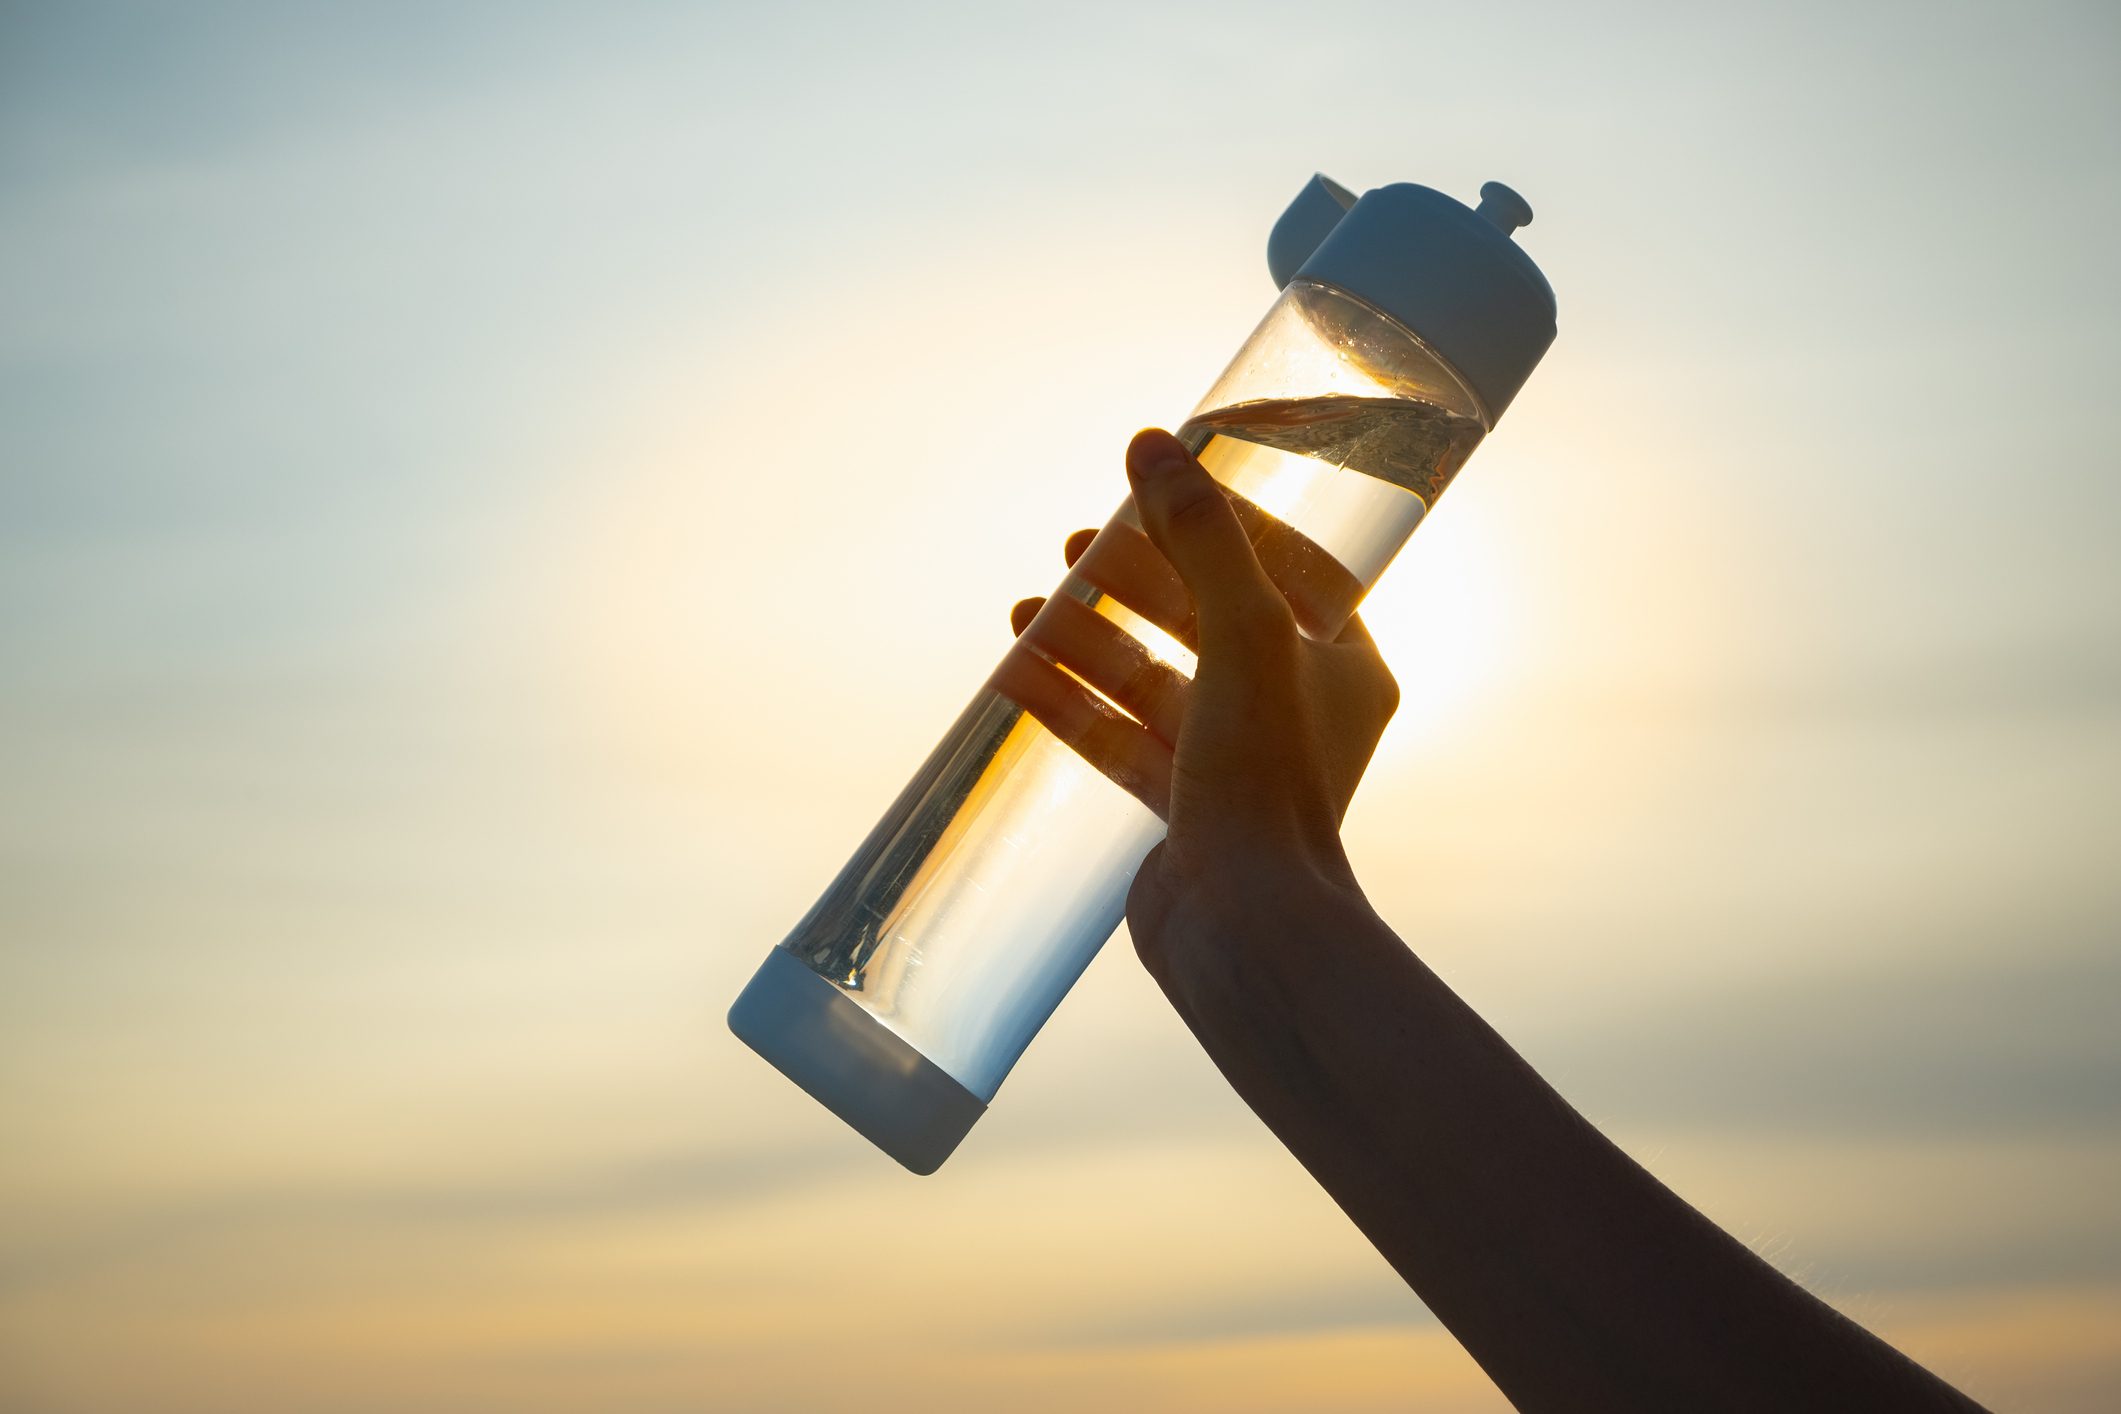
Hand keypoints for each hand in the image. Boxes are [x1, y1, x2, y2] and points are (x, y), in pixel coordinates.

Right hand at [991, 428, 1400, 967]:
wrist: (1245, 926)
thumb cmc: (1266, 778)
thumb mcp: (1241, 632)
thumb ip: (1199, 536)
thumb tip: (1150, 445)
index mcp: (1342, 663)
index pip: (1282, 568)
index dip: (1214, 524)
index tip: (1152, 493)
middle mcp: (1296, 709)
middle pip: (1204, 619)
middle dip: (1134, 580)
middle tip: (1074, 545)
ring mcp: (1236, 763)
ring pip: (1153, 680)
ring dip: (1090, 640)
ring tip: (1027, 609)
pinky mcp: (1183, 809)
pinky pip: (1121, 739)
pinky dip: (1073, 704)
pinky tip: (1015, 672)